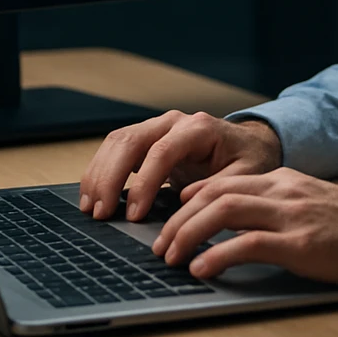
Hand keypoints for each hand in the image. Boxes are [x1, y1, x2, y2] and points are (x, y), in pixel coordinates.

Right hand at [79, 111, 280, 221]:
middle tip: (100, 214)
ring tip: (89, 208)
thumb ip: (218, 188)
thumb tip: (184, 201)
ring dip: (99, 174)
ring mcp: (157, 126)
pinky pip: (116, 148)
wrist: (248, 145)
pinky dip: (100, 170)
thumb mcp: (245, 177)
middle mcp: (174, 122)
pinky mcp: (146, 138)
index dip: (144, 184)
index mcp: (199, 128)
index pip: (162, 152)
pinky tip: (92, 195)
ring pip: (117, 142)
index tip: (133, 215)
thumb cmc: (247, 161)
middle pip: (131, 141)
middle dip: (111, 178)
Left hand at [151, 168, 337, 290]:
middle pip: (215, 193)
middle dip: (178, 218)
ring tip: (170, 256)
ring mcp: (292, 215)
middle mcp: (283, 190)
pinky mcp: (301, 243)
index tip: (170, 214)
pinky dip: (217, 255)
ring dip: (188, 233)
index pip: (224, 180)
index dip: (189, 196)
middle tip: (160, 243)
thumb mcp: (312, 205)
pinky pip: (248, 244)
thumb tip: (241, 224)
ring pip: (223, 212)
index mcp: (285, 180)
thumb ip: (279, 207)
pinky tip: (201, 269)